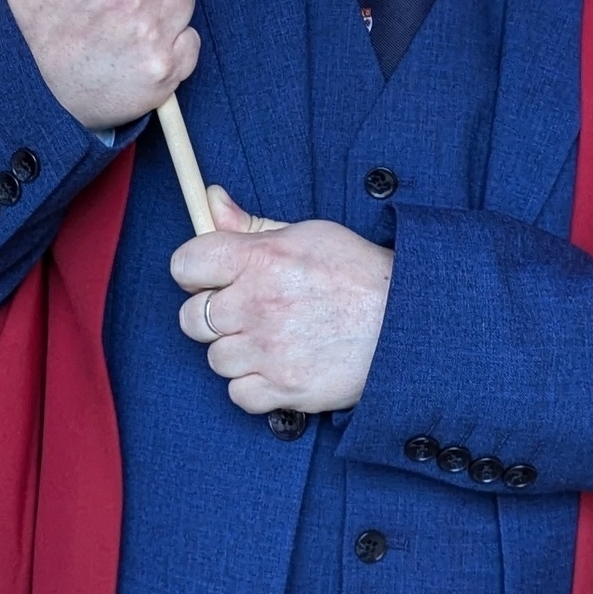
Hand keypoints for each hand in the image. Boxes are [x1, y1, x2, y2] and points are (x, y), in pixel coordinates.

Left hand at [173, 186, 392, 415]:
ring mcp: (270, 351)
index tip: (211, 277)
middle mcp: (258, 305)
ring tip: (272, 339)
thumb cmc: (358, 274)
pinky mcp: (285, 389)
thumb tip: (210, 199)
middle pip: (191, 318)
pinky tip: (278, 366)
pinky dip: (254, 386)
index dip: (194, 272)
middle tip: (245, 312)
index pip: (184, 264)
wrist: (407, 323)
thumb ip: (249, 224)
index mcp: (261, 259)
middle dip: (212, 315)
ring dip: (236, 352)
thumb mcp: (307, 234)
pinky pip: (238, 394)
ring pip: (215, 358)